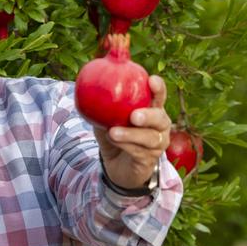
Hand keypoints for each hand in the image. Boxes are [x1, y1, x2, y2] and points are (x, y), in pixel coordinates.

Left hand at [93, 75, 170, 189]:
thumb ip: (102, 105)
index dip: (158, 88)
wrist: (118, 165)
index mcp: (152, 110)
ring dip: (130, 134)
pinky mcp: (150, 159)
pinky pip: (139, 151)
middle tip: (134, 116)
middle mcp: (160, 126)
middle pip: (160, 118)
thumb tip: (86, 89)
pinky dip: (124, 145)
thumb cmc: (114, 135)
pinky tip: (112, 140)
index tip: (151, 80)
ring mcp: (157, 144)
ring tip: (113, 132)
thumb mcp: (106, 119)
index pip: (158, 97)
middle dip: (149, 116)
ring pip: (149, 137)